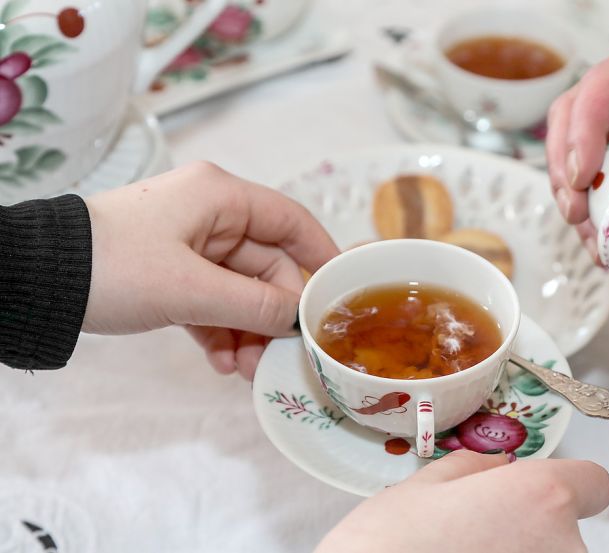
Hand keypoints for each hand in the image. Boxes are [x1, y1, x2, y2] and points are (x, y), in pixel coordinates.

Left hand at [83, 162, 338, 378]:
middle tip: (279, 358)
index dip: (323, 257)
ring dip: (246, 331)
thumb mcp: (191, 289)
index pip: (292, 222)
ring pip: (239, 290)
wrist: (35, 281)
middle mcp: (211, 215)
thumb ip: (253, 304)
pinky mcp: (169, 273)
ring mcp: (189, 245)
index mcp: (221, 197)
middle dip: (272, 315)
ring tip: (243, 372)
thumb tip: (296, 318)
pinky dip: (219, 332)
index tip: (343, 294)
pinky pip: (210, 302)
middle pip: (266, 266)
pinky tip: (220, 364)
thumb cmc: (116, 267)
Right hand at [316, 450, 608, 552]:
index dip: (567, 487)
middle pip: (567, 534)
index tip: (543, 498)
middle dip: (530, 535)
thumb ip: (472, 470)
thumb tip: (495, 468)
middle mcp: (564, 546)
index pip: (595, 483)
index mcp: (541, 496)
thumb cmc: (385, 551)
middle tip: (475, 541)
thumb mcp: (419, 489)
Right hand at [546, 20, 608, 259]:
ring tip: (589, 237)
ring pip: (577, 136)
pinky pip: (599, 159)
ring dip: (572, 189)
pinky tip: (606, 235)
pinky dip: (595, 197)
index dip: (585, 128)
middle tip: (578, 216)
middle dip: (565, 166)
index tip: (584, 178)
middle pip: (574, 109)